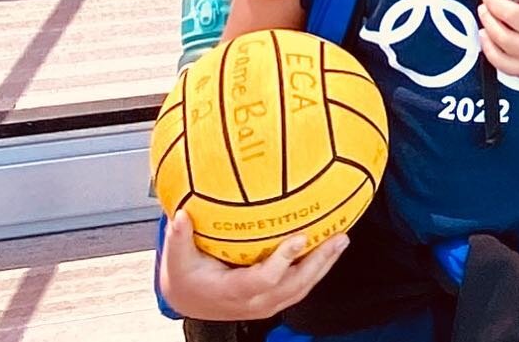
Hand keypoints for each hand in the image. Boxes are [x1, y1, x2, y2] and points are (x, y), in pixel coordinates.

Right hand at [159, 209, 347, 320]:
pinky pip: (300, 285)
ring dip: (323, 265)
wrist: (190, 299)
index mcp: (230, 292)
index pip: (262, 281)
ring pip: (300, 288)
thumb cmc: (186, 275)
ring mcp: (265, 303)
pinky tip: (330, 246)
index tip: (300, 237)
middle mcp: (252, 302)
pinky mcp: (273, 298)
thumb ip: (178, 239)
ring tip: (342, 239)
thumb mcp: (176, 260)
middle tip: (338, 237)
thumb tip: (180, 216)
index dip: (282, 262)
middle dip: (317, 264)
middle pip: (292, 287)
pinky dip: (317, 268)